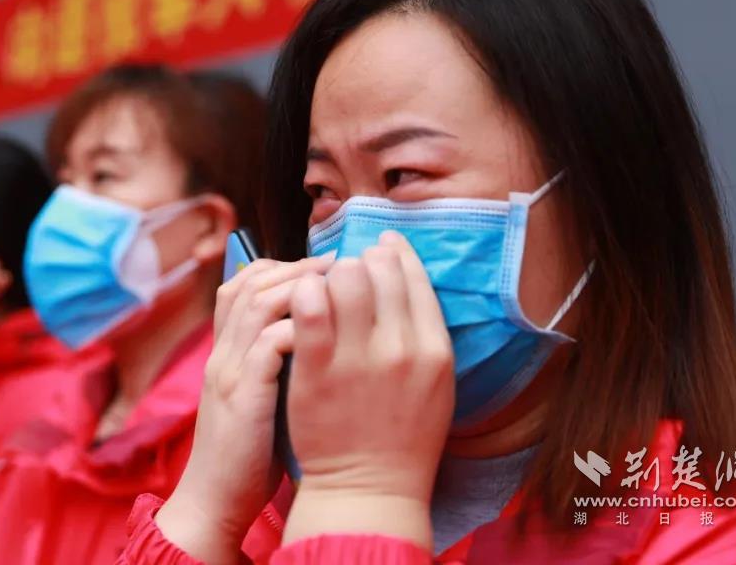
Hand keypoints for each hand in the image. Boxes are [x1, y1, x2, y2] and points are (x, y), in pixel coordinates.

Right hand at [156, 256, 332, 563]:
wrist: (216, 498)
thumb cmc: (249, 449)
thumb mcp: (258, 393)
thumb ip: (276, 362)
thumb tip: (319, 331)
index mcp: (227, 350)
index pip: (242, 285)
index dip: (280, 267)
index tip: (322, 265)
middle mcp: (223, 351)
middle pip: (249, 282)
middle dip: (295, 265)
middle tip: (337, 260)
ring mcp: (229, 370)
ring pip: (256, 302)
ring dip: (300, 285)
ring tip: (338, 282)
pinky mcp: (243, 395)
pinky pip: (267, 343)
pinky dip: (297, 327)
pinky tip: (328, 326)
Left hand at [283, 230, 453, 548]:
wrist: (369, 489)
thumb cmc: (401, 436)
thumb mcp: (434, 383)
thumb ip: (422, 331)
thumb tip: (402, 273)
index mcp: (435, 350)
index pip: (414, 276)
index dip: (393, 253)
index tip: (379, 247)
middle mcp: (402, 349)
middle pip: (379, 270)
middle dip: (359, 262)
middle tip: (345, 272)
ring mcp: (359, 360)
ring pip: (344, 279)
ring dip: (329, 274)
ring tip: (321, 286)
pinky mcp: (317, 371)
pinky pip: (309, 309)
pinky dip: (303, 293)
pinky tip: (300, 299)